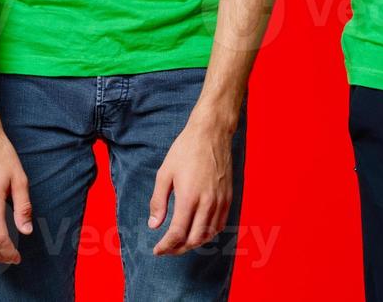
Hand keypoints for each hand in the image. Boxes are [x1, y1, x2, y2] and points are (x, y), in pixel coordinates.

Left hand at [149, 115, 234, 255]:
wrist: (211, 133)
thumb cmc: (185, 150)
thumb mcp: (164, 173)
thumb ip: (158, 202)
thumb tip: (154, 225)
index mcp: (189, 197)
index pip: (178, 233)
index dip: (166, 246)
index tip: (157, 250)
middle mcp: (207, 202)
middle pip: (194, 239)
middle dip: (178, 249)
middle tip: (167, 249)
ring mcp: (220, 200)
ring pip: (209, 235)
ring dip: (194, 243)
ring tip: (181, 242)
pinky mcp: (228, 197)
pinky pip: (220, 224)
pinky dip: (209, 233)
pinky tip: (199, 231)